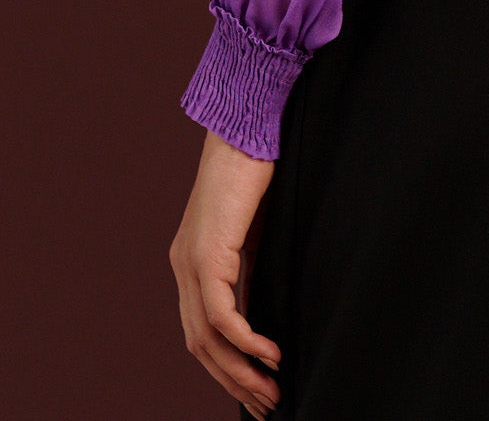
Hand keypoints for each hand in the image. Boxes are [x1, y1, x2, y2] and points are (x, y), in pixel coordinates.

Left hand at [170, 127, 282, 417]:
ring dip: (240, 372)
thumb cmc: (256, 171)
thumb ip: (250, 269)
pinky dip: (246, 342)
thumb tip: (263, 310)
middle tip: (267, 403)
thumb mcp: (255, 233)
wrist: (247, 128)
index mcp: (192, 261)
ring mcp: (191, 262)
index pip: (201, 332)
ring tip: (272, 390)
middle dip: (235, 381)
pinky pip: (222, 315)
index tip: (257, 388)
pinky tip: (271, 354)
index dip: (227, 367)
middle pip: (200, 346)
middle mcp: (183, 267)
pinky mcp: (208, 254)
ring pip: (208, 339)